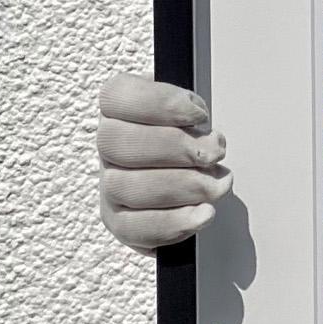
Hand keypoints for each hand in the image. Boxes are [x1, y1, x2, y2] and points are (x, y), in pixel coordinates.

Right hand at [97, 73, 230, 250]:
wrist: (189, 179)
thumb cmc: (187, 139)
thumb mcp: (191, 110)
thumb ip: (190, 108)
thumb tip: (198, 124)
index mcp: (121, 109)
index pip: (116, 95)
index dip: (160, 103)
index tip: (198, 115)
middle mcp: (109, 146)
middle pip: (117, 143)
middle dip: (176, 149)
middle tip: (211, 153)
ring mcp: (110, 185)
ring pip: (126, 188)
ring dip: (183, 187)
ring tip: (213, 184)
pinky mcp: (121, 221)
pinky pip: (135, 228)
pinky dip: (176, 222)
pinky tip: (203, 212)